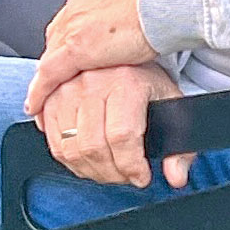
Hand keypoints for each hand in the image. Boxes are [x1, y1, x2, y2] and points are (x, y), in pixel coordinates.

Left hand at [30, 0, 157, 106]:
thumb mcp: (140, 2)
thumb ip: (127, 14)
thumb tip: (134, 26)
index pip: (69, 23)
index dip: (64, 45)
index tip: (67, 61)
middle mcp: (76, 7)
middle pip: (54, 41)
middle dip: (52, 63)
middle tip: (52, 86)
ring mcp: (74, 26)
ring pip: (49, 58)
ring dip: (44, 80)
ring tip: (41, 101)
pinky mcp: (78, 48)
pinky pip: (49, 74)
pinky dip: (40, 91)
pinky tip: (35, 106)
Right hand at [30, 61, 193, 187]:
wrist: (120, 52)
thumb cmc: (146, 84)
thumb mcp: (172, 108)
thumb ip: (179, 147)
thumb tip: (176, 177)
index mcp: (126, 82)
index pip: (122, 136)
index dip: (131, 166)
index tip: (141, 177)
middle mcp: (92, 83)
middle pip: (94, 147)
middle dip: (113, 173)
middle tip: (126, 176)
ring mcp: (67, 91)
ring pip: (71, 149)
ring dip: (91, 171)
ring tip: (109, 171)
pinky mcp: (50, 101)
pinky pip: (54, 144)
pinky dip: (72, 162)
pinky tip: (90, 162)